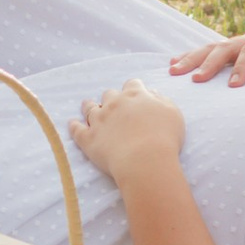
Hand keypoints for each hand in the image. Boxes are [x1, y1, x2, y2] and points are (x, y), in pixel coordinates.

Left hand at [70, 79, 184, 182]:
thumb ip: (162, 100)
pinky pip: (76, 129)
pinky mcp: (88, 138)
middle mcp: (114, 103)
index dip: (134, 89)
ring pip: (89, 107)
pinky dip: (74, 126)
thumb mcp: (173, 114)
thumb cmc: (164, 138)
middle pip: (109, 94)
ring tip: (88, 106)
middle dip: (112, 98)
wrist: (145, 161)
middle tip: (114, 106)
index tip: (135, 95)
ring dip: (89, 106)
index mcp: (135, 95)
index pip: (133, 84)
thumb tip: (152, 93)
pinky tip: (72, 123)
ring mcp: (99, 120)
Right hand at [169, 19, 244, 87]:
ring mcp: (244, 42)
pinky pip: (214, 52)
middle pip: (225, 47)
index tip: (233, 86)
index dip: (242, 67)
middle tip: (193, 79)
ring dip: (193, 58)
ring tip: (173, 70)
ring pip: (214, 48)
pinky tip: (175, 64)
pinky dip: (195, 57)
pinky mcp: (239, 51)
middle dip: (208, 62)